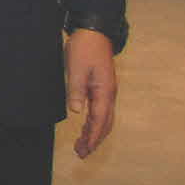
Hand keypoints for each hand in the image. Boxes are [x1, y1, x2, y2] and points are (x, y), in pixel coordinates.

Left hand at [66, 28, 119, 158]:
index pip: (99, 121)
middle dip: (94, 139)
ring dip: (94, 132)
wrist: (94, 32)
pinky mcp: (101, 87)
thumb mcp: (76, 69)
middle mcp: (109, 94)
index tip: (86, 150)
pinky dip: (93, 122)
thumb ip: (76, 90)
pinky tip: (85, 126)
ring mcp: (106, 91)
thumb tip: (75, 112)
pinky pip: (100, 110)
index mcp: (104, 92)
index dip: (93, 137)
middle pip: (104, 124)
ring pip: (103, 118)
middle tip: (82, 153)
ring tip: (82, 145)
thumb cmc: (84, 49)